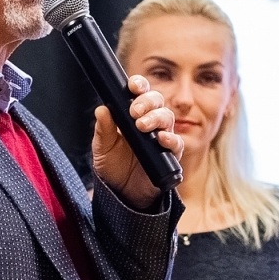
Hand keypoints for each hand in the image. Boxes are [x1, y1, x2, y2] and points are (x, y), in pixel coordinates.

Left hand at [92, 75, 184, 208]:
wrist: (122, 193)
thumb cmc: (113, 167)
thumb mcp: (102, 148)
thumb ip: (103, 130)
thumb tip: (101, 109)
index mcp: (133, 115)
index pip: (141, 93)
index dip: (139, 85)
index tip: (133, 86)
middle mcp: (150, 122)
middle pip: (158, 101)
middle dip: (148, 101)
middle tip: (135, 111)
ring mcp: (161, 138)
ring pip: (168, 118)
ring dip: (156, 118)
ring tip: (142, 126)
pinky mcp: (170, 155)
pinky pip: (177, 143)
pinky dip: (171, 139)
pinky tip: (161, 138)